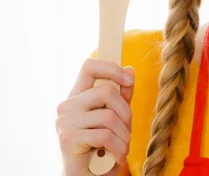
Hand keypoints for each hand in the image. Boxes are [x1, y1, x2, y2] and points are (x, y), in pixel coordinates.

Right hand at [56, 59, 134, 175]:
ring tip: (122, 147)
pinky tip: (118, 156)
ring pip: (109, 116)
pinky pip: (105, 136)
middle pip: (107, 91)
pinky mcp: (67, 139)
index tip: (128, 79)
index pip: (89, 66)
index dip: (111, 68)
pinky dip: (119, 148)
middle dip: (126, 113)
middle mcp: (67, 106)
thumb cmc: (102, 147)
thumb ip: (122, 95)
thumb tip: (129, 69)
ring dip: (124, 135)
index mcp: (77, 96)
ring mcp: (64, 122)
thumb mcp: (117, 118)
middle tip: (127, 131)